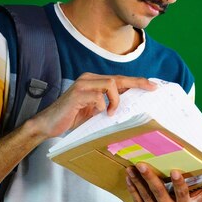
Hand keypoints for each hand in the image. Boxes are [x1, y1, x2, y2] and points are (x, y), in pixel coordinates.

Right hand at [29, 73, 156, 139]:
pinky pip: (98, 96)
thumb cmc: (71, 118)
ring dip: (116, 100)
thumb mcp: (95, 112)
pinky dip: (102, 106)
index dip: (137, 82)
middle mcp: (88, 78)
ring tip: (112, 113)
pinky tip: (98, 114)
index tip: (153, 86)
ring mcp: (82, 84)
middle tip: (152, 88)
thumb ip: (109, 105)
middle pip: (118, 78)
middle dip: (137, 83)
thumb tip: (130, 106)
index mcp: (93, 81)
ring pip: (110, 84)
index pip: (119, 79)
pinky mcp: (77, 94)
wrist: (48, 124)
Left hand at [126, 163, 201, 201]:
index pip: (182, 195)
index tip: (174, 171)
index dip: (179, 184)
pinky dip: (133, 189)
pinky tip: (129, 178)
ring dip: (137, 181)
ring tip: (131, 168)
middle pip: (159, 194)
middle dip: (150, 178)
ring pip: (145, 196)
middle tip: (142, 165)